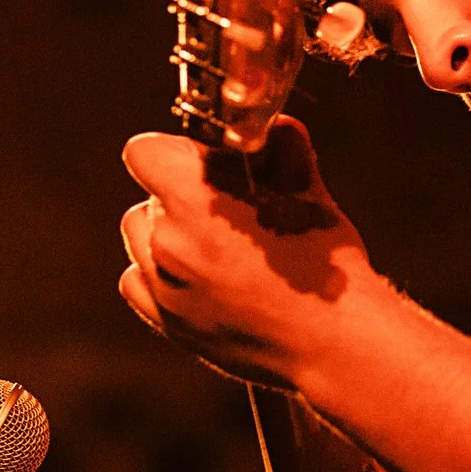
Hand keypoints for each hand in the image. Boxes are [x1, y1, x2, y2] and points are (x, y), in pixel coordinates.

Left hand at [118, 117, 374, 388]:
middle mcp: (168, 242)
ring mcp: (163, 286)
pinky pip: (137, 280)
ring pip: (140, 235)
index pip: (144, 151)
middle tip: (227, 209)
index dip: (176, 151)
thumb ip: (284, 150)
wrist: (333, 345)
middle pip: (148, 194)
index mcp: (196, 201)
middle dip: (181, 194)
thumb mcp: (311, 195)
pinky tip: (199, 277)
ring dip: (167, 232)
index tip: (208, 164)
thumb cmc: (325, 272)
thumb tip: (276, 126)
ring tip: (216, 246)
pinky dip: (158, 273)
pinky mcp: (166, 321)